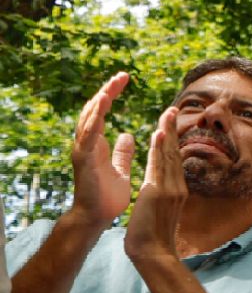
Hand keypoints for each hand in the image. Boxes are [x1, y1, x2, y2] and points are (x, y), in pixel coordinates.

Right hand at [69, 72, 137, 227]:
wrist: (96, 217)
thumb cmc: (107, 196)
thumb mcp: (119, 169)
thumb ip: (121, 152)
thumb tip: (128, 135)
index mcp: (97, 144)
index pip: (102, 112)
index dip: (111, 95)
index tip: (124, 79)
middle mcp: (87, 144)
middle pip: (94, 111)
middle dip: (107, 91)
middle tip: (121, 75)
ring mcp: (83, 150)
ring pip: (88, 119)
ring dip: (99, 102)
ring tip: (110, 85)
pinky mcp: (84, 159)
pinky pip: (88, 135)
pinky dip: (94, 118)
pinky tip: (102, 105)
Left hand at [123, 108, 186, 263]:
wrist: (154, 254)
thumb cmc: (152, 238)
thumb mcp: (156, 212)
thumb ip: (157, 198)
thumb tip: (154, 191)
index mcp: (174, 191)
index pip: (172, 161)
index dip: (171, 141)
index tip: (168, 124)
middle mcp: (176, 187)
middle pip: (174, 153)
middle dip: (172, 130)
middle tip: (172, 108)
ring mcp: (170, 190)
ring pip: (169, 155)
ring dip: (167, 132)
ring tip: (167, 113)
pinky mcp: (160, 193)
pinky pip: (160, 166)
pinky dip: (160, 148)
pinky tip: (159, 134)